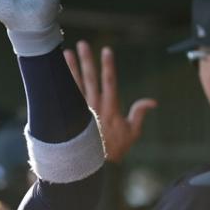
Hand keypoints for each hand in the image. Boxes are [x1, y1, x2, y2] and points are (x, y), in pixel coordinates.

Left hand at [64, 41, 156, 162]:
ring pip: (75, 85)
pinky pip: (65, 97)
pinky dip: (61, 86)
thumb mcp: (132, 133)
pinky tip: (55, 75)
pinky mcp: (71, 116)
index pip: (110, 81)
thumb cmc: (115, 149)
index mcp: (111, 108)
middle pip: (90, 78)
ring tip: (65, 53)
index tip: (106, 50)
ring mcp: (81, 111)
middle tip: (82, 44)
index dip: (108, 65)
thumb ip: (139, 114)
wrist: (93, 165)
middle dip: (87, 60)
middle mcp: (94, 106)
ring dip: (70, 69)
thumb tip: (153, 102)